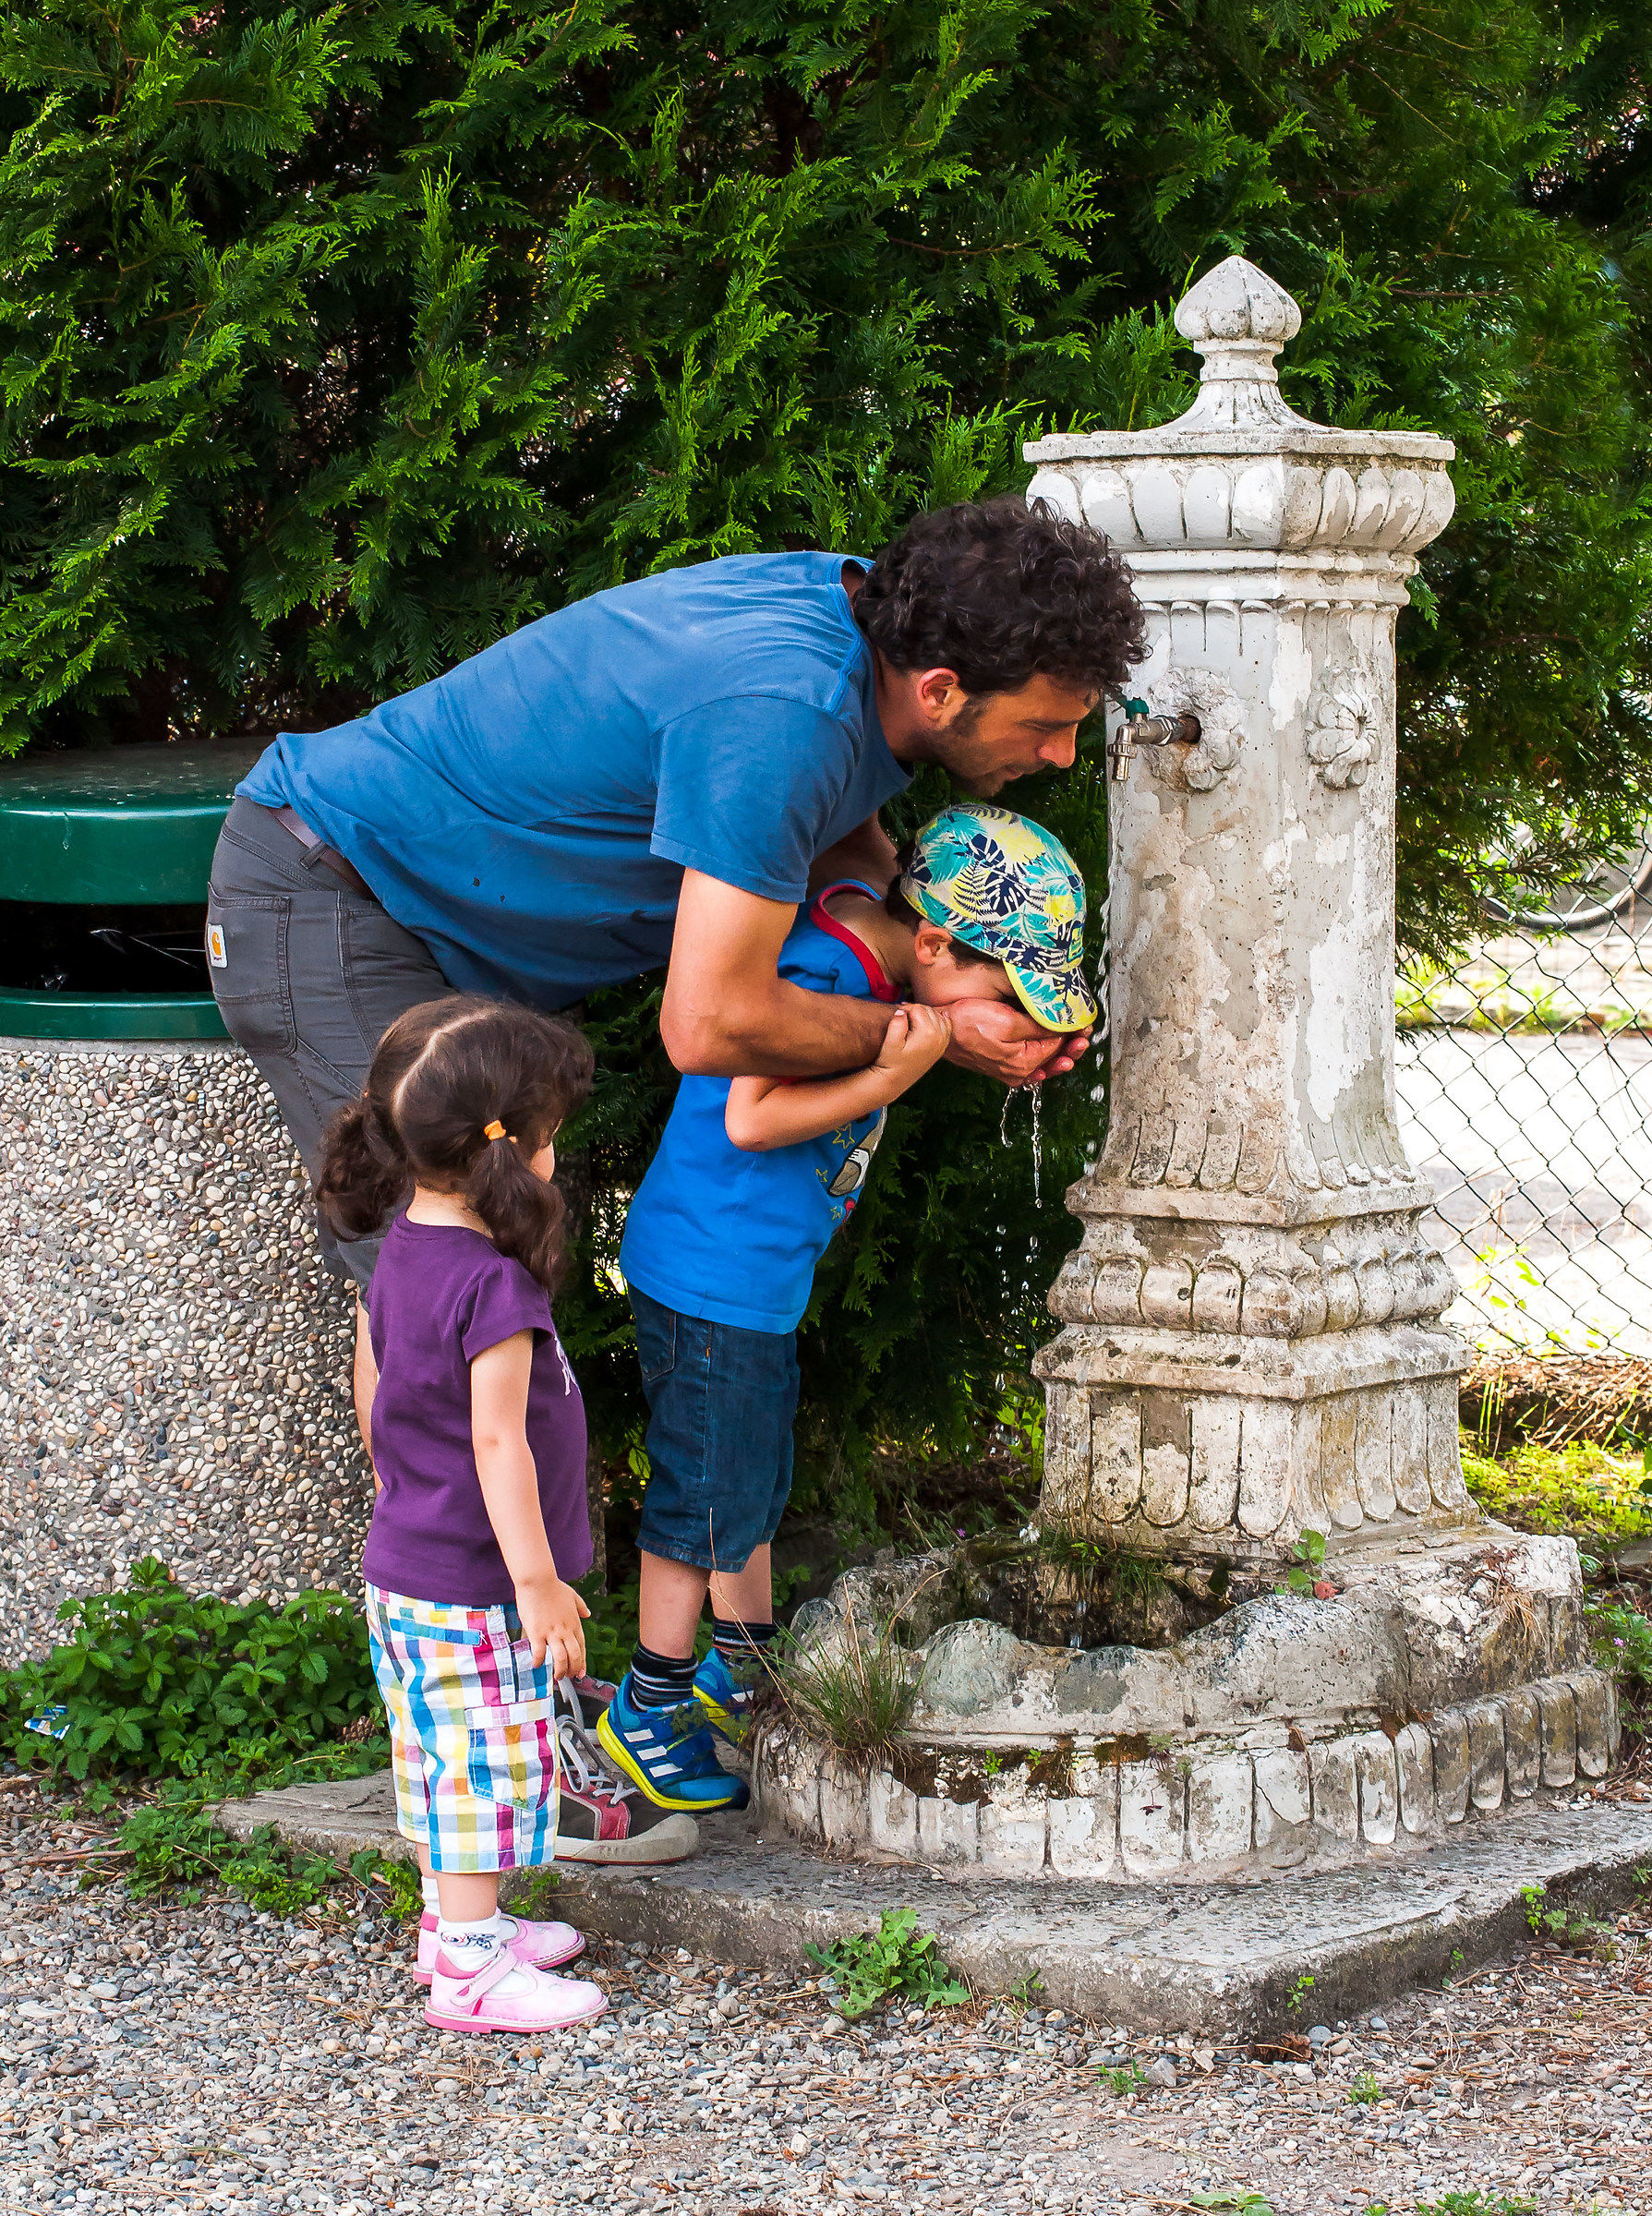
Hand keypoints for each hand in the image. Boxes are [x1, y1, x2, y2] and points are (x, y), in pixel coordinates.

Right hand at [516, 1575, 590, 1678]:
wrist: (538, 1580)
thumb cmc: (553, 1587)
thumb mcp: (573, 1595)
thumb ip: (581, 1606)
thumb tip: (588, 1614)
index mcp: (574, 1623)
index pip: (582, 1647)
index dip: (583, 1662)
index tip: (582, 1673)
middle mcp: (565, 1630)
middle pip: (574, 1655)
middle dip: (573, 1670)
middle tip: (569, 1677)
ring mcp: (552, 1632)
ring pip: (561, 1658)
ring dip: (560, 1670)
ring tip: (557, 1677)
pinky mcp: (537, 1632)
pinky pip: (540, 1652)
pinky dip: (539, 1661)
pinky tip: (536, 1665)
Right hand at [872, 1003, 952, 1090]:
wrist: (896, 1080)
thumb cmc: (890, 1061)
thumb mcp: (890, 1043)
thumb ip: (896, 1024)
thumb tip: (902, 1011)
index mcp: (927, 1033)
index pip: (918, 1008)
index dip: (906, 1008)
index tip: (897, 1016)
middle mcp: (939, 1036)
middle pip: (929, 1010)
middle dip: (916, 1011)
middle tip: (903, 1019)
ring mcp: (942, 1042)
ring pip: (938, 1016)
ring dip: (926, 1015)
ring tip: (912, 1022)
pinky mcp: (942, 1047)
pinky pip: (945, 1026)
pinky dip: (938, 1021)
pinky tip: (927, 1024)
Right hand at [944, 998, 1091, 1085]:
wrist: (941, 1031)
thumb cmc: (968, 1023)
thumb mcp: (1008, 1021)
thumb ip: (1038, 1027)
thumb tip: (1063, 1028)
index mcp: (1024, 1063)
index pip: (1058, 1047)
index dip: (1072, 1032)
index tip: (1084, 1022)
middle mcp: (1019, 1072)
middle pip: (1053, 1057)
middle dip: (1071, 1044)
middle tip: (1084, 1032)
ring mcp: (1009, 1070)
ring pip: (1042, 1061)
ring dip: (1059, 1050)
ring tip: (1074, 1041)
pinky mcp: (1000, 1064)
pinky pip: (1028, 1063)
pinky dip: (1042, 1056)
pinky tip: (1051, 1053)